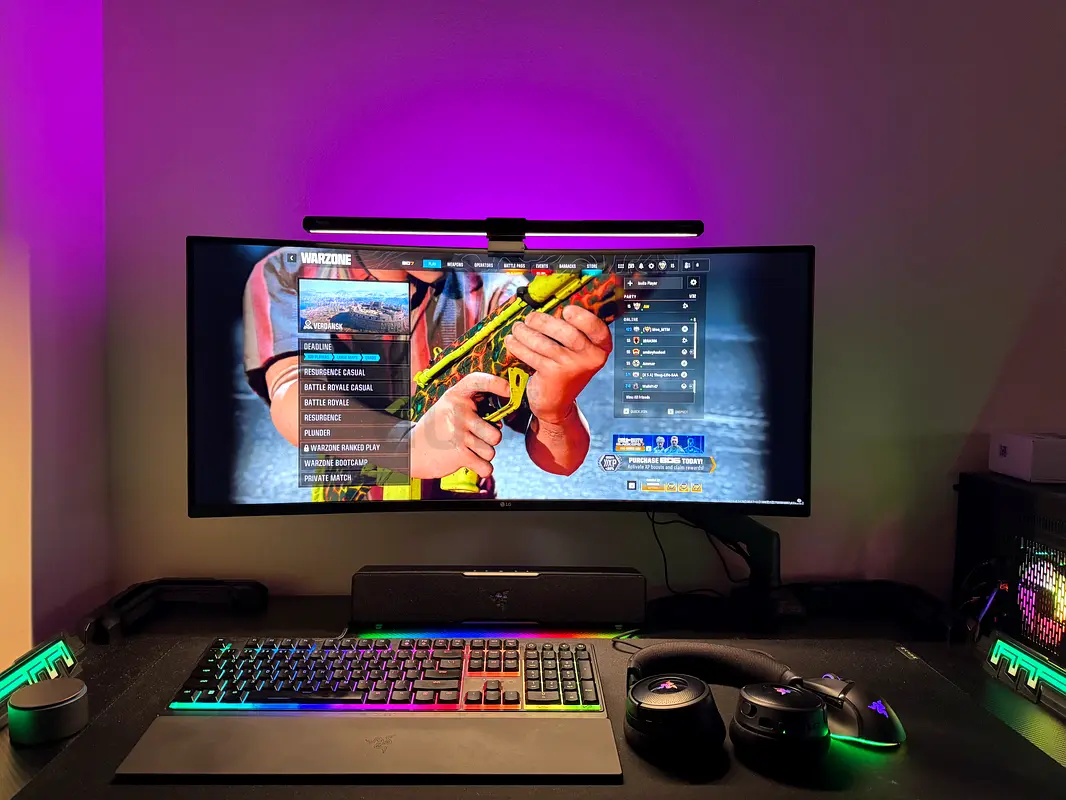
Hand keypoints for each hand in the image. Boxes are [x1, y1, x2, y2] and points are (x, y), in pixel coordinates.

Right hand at [409, 372, 507, 479]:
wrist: (411, 450)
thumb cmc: (439, 428)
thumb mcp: (450, 408)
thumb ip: (474, 408)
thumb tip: (500, 421)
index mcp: (456, 396)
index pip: (477, 381)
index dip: (496, 383)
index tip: (508, 390)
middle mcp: (458, 412)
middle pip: (495, 433)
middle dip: (490, 440)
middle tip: (475, 438)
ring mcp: (458, 433)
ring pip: (491, 451)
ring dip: (483, 454)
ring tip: (467, 448)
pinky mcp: (458, 454)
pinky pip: (486, 467)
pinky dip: (482, 468)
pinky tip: (470, 462)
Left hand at [504, 306, 611, 424]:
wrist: (556, 402)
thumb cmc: (565, 368)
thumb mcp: (578, 351)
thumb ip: (573, 330)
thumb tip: (550, 302)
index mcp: (601, 348)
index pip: (598, 329)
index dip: (583, 317)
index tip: (567, 310)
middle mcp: (590, 358)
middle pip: (568, 333)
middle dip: (544, 322)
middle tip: (530, 318)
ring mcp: (571, 368)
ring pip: (544, 343)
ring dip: (526, 332)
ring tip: (517, 328)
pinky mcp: (552, 376)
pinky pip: (532, 355)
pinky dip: (518, 346)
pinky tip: (512, 340)